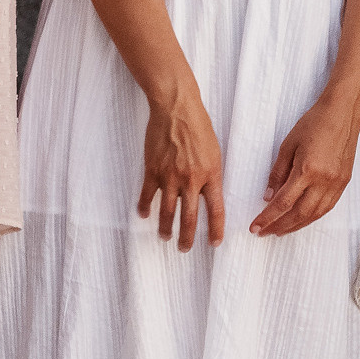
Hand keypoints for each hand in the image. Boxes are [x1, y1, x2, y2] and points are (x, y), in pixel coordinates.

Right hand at [137, 87, 225, 250]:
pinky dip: (145, 207)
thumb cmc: (198, 125)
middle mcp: (191, 180)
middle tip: (184, 249)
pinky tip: (144, 215)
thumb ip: (211, 174)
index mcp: (211, 174)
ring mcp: (170, 177)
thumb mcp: (214, 151)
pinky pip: (147, 195)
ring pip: (167, 211)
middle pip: (189, 217)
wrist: (176, 108)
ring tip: (165, 237)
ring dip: (165, 228)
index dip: (215, 229)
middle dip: (187, 237)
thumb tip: (206, 193)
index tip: (214, 243)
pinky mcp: (152, 170)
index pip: (215, 210)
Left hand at [252, 96, 359, 236]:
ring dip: (296, 225)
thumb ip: (277, 174)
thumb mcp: (287, 146)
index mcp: (307, 170)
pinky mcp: (344, 181)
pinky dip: (313, 217)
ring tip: (280, 230)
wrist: (342, 113)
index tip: (255, 227)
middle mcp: (324, 180)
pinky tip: (302, 219)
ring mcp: (337, 182)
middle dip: (280, 226)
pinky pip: (328, 207)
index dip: (267, 218)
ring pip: (315, 214)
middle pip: (299, 213)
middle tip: (265, 232)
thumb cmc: (313, 124)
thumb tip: (268, 197)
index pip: (283, 203)